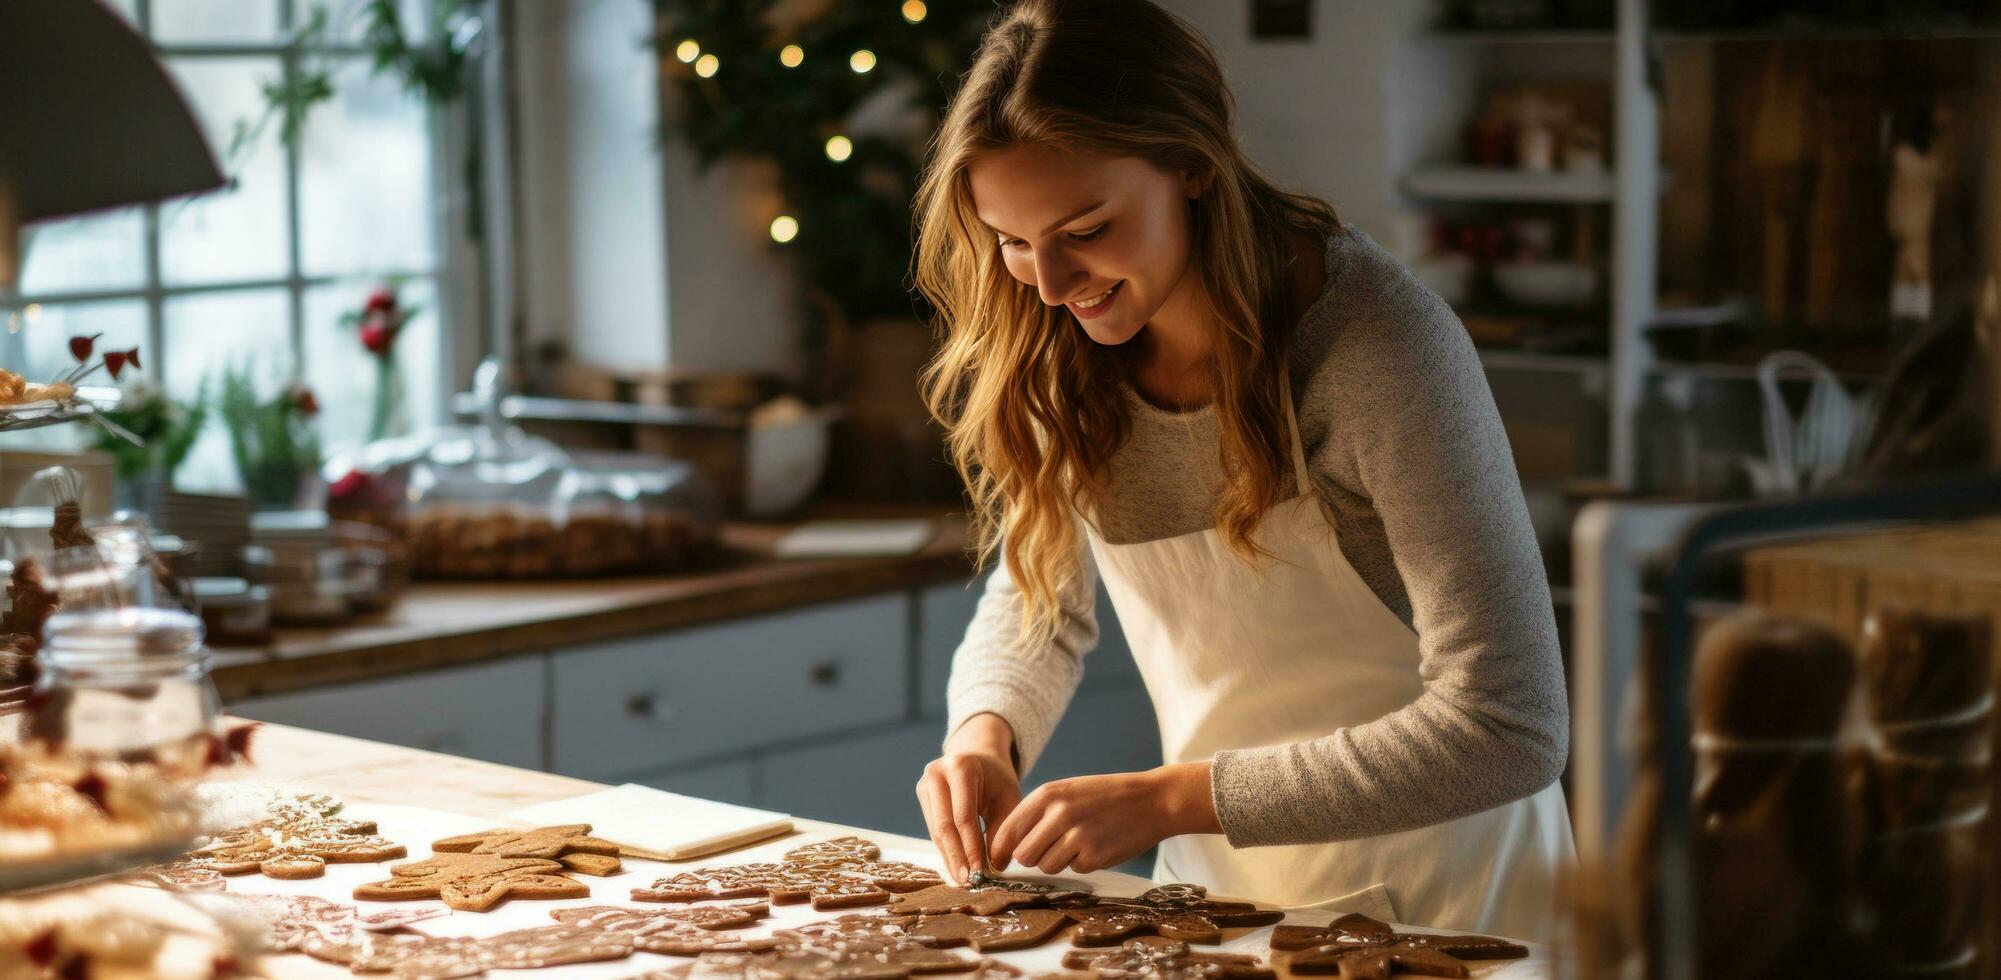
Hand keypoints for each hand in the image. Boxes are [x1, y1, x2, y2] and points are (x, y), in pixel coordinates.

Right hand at [916, 713, 1021, 883]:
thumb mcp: (1009, 798)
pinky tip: (956, 866)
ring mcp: (924, 784)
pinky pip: (933, 828)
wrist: (979, 757)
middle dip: (956, 856)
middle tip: (968, 882)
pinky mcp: (921, 796)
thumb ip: (1003, 830)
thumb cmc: (997, 779)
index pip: (964, 816)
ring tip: (963, 879)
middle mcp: (936, 772)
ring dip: (950, 857)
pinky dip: (946, 849)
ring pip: (935, 830)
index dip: (971, 847)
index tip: (980, 872)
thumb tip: (996, 866)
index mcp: (960, 766)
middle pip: (943, 825)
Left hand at [989, 762, 1220, 874]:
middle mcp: (1059, 814)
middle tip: (1049, 849)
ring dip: (1057, 861)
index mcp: (1048, 795)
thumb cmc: (1105, 796)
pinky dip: (1082, 863)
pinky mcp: (1094, 857)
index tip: (999, 861)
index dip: (1000, 850)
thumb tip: (1007, 847)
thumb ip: (1037, 814)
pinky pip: (1073, 870)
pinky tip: (1097, 845)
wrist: (1151, 800)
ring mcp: (1077, 837)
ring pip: (1046, 866)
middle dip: (1032, 858)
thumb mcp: (1067, 791)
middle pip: (1024, 855)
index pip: (1008, 830)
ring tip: (1078, 842)